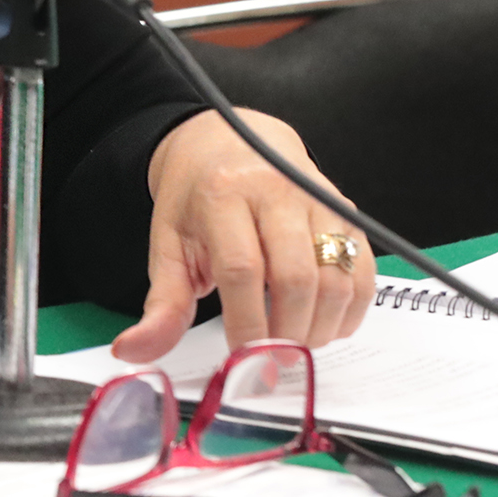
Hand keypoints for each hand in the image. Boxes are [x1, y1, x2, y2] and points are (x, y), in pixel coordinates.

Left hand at [113, 109, 375, 362]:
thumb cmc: (196, 196)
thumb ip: (162, 303)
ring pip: (336, 278)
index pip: (242, 269)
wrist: (225, 140)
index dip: (246, 323)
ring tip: (295, 340)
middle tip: (272, 358)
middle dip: (287, 333)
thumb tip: (134, 351)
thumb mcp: (168, 243)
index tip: (241, 356)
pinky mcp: (346, 211)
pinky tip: (325, 322)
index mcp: (223, 195)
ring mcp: (318, 199)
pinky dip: (351, 309)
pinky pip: (363, 270)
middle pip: (296, 277)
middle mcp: (276, 190)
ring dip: (320, 327)